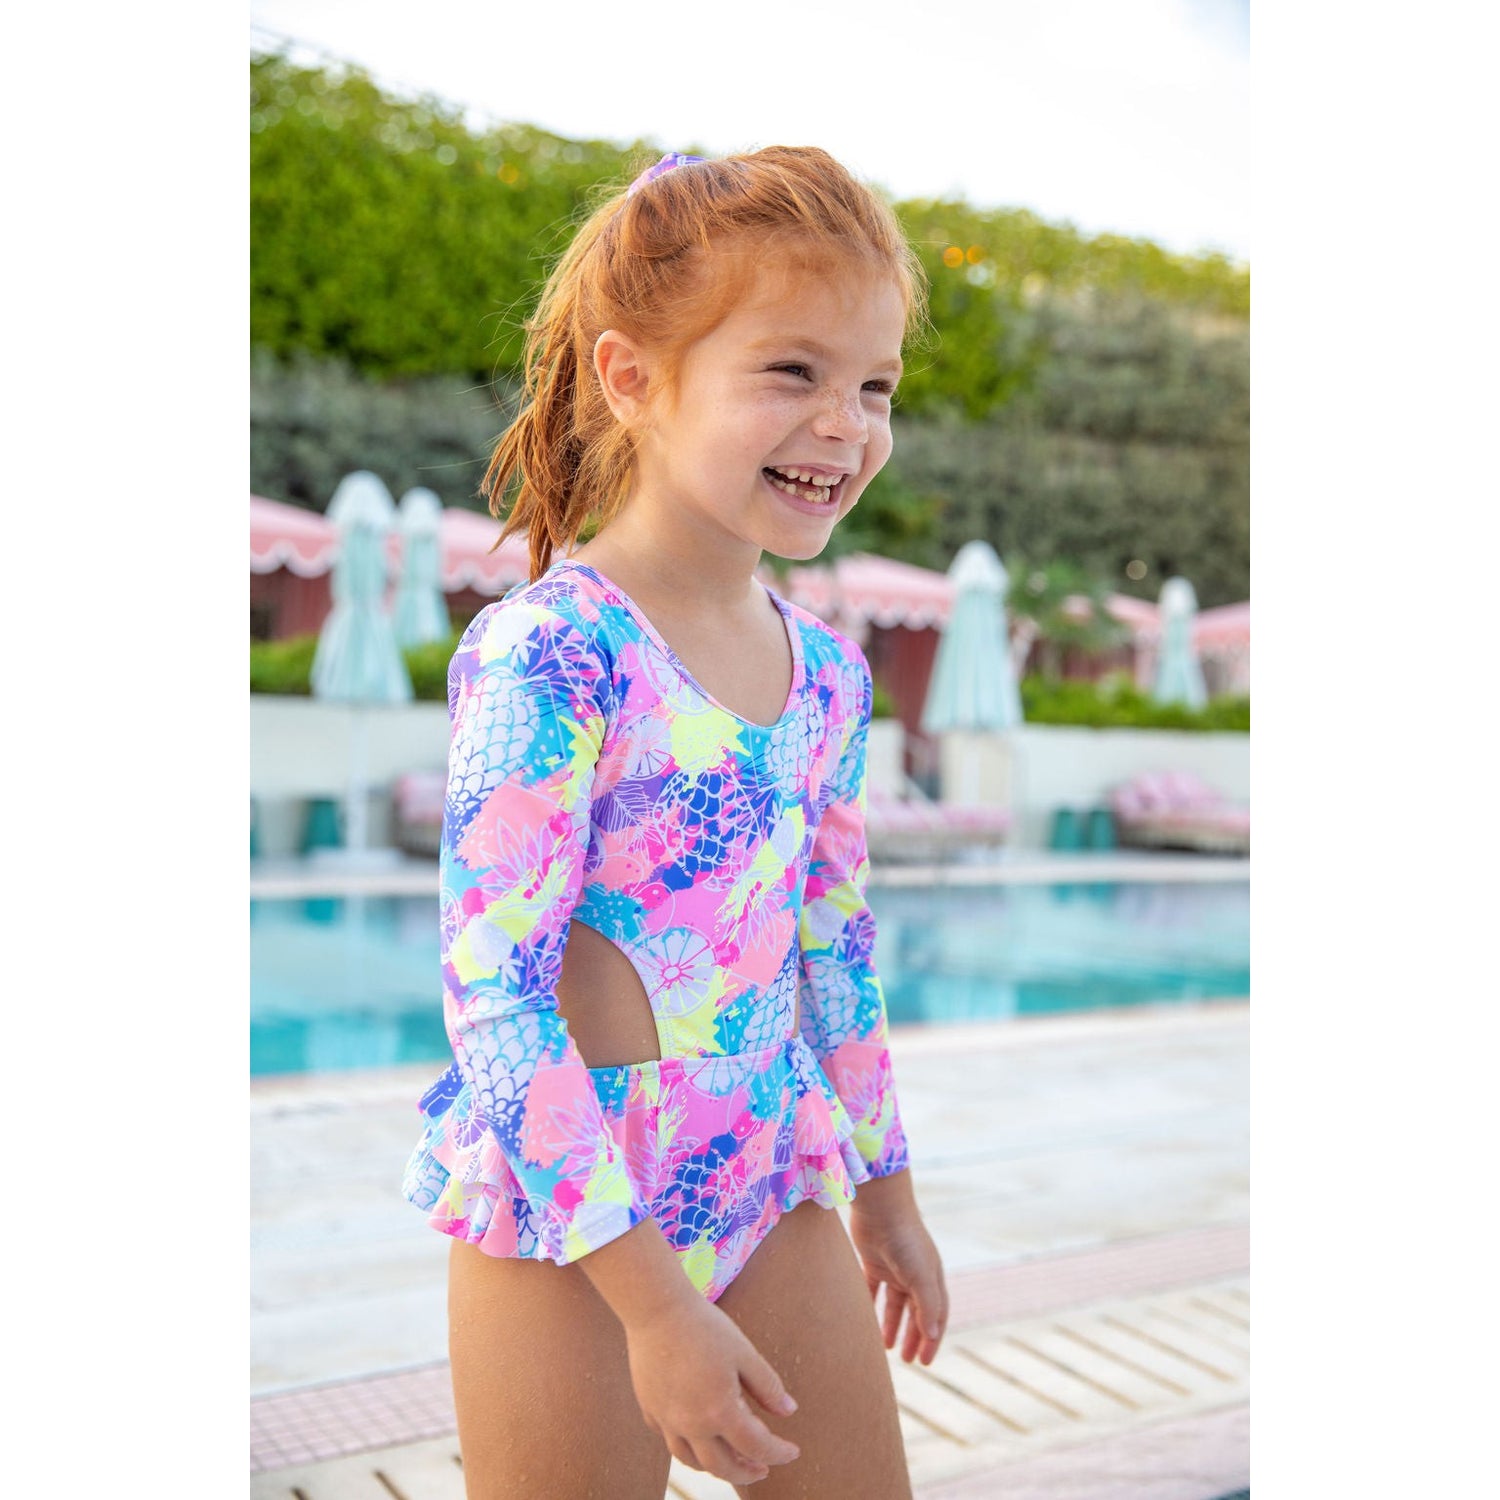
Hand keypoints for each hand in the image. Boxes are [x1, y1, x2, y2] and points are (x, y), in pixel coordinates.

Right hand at [625, 1297, 800, 1485]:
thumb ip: (767, 1386)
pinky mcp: (649, 1408)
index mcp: (719, 1411)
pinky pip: (669, 1440)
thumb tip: (789, 1411)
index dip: (778, 1453)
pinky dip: (687, 1446)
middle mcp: (690, 1424)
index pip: (756, 1447)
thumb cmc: (704, 1326)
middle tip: (762, 1468)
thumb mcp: (743, 1352)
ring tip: (730, 1459)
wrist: (656, 1307)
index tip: (792, 1452)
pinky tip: (696, 1434)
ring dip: (714, 1467)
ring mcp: (666, 1419)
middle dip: (746, 1472)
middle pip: (721, 1466)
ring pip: (690, 1460)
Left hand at [849, 1204, 948, 1365]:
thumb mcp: (921, 1275)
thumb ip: (928, 1305)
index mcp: (931, 1278)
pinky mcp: (873, 1261)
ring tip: (887, 1347)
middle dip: (913, 1336)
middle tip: (907, 1360)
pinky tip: (864, 1321)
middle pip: (916, 1312)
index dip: (932, 1339)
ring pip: (895, 1303)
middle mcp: (915, 1274)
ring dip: (892, 1324)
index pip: (936, 1315)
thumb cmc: (905, 1239)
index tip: (924, 1361)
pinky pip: (873, 1289)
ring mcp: (894, 1268)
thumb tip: (933, 1335)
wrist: (880, 1207)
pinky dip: (871, 1305)